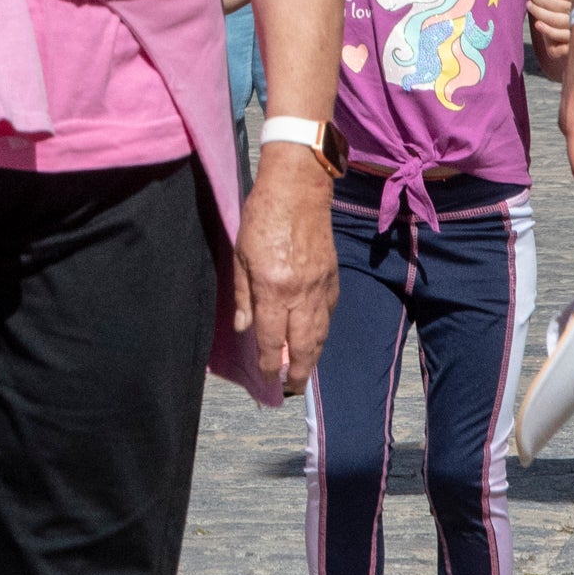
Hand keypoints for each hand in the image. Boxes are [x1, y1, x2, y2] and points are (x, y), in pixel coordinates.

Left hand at [233, 144, 337, 399]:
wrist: (299, 188)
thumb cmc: (262, 215)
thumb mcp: (240, 254)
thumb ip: (242, 294)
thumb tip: (243, 327)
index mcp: (273, 288)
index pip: (270, 338)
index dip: (268, 363)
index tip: (267, 379)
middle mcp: (300, 293)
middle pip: (302, 344)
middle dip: (297, 370)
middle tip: (291, 386)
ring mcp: (321, 286)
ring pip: (320, 332)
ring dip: (312, 355)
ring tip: (303, 370)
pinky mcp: (333, 276)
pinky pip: (329, 313)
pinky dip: (322, 330)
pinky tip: (315, 336)